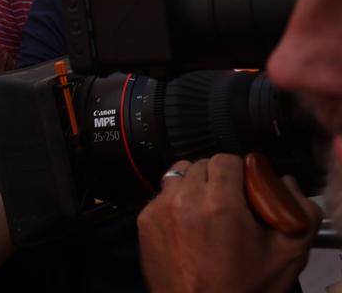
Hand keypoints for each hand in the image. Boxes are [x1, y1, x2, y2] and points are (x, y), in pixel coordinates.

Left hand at [138, 155, 320, 292]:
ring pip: (178, 175)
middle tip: (231, 202)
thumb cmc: (242, 288)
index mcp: (220, 204)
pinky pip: (161, 195)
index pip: (226, 159)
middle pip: (201, 164)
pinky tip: (189, 224)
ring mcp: (159, 209)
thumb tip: (284, 184)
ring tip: (208, 210)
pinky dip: (175, 202)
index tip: (247, 189)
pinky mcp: (143, 221)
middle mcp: (184, 200)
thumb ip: (296, 213)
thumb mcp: (285, 255)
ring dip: (194, 185)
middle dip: (219, 178)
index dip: (240, 172)